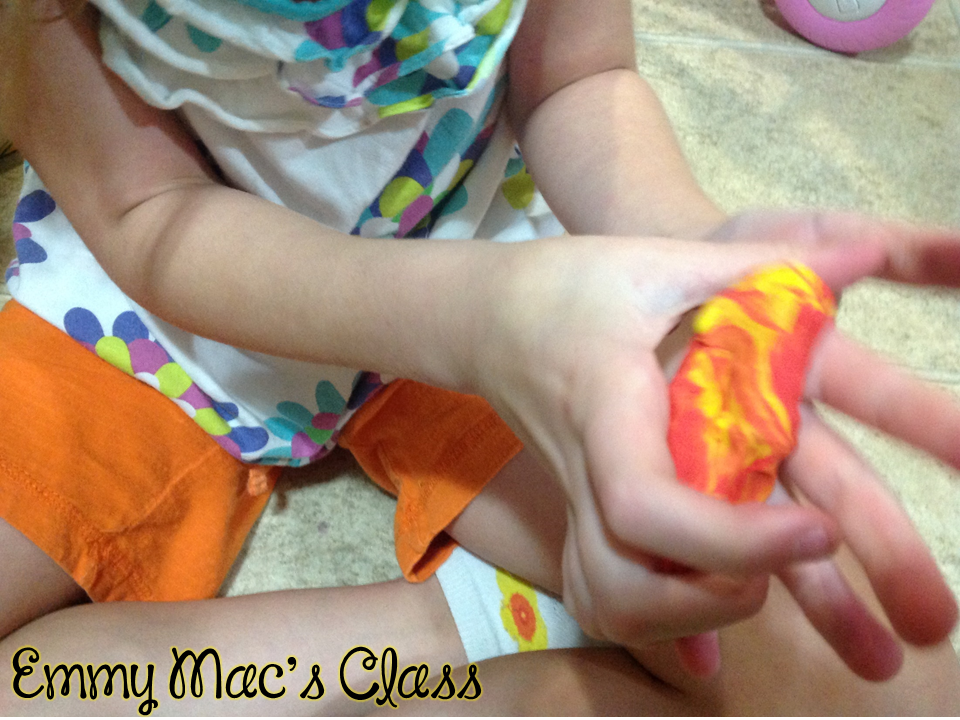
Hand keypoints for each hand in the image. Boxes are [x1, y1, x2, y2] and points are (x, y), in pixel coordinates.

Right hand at [468, 210, 959, 677]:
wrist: (488, 318)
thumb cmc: (569, 285)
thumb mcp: (659, 262)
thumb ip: (758, 265)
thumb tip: (863, 252)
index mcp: (605, 411)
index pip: (643, 504)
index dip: (729, 538)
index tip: (814, 529)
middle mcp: (583, 475)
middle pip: (623, 586)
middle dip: (716, 596)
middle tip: (789, 547)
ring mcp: (571, 506)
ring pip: (608, 608)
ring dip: (687, 614)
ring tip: (750, 572)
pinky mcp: (573, 518)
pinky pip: (600, 600)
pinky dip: (655, 621)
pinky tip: (699, 602)